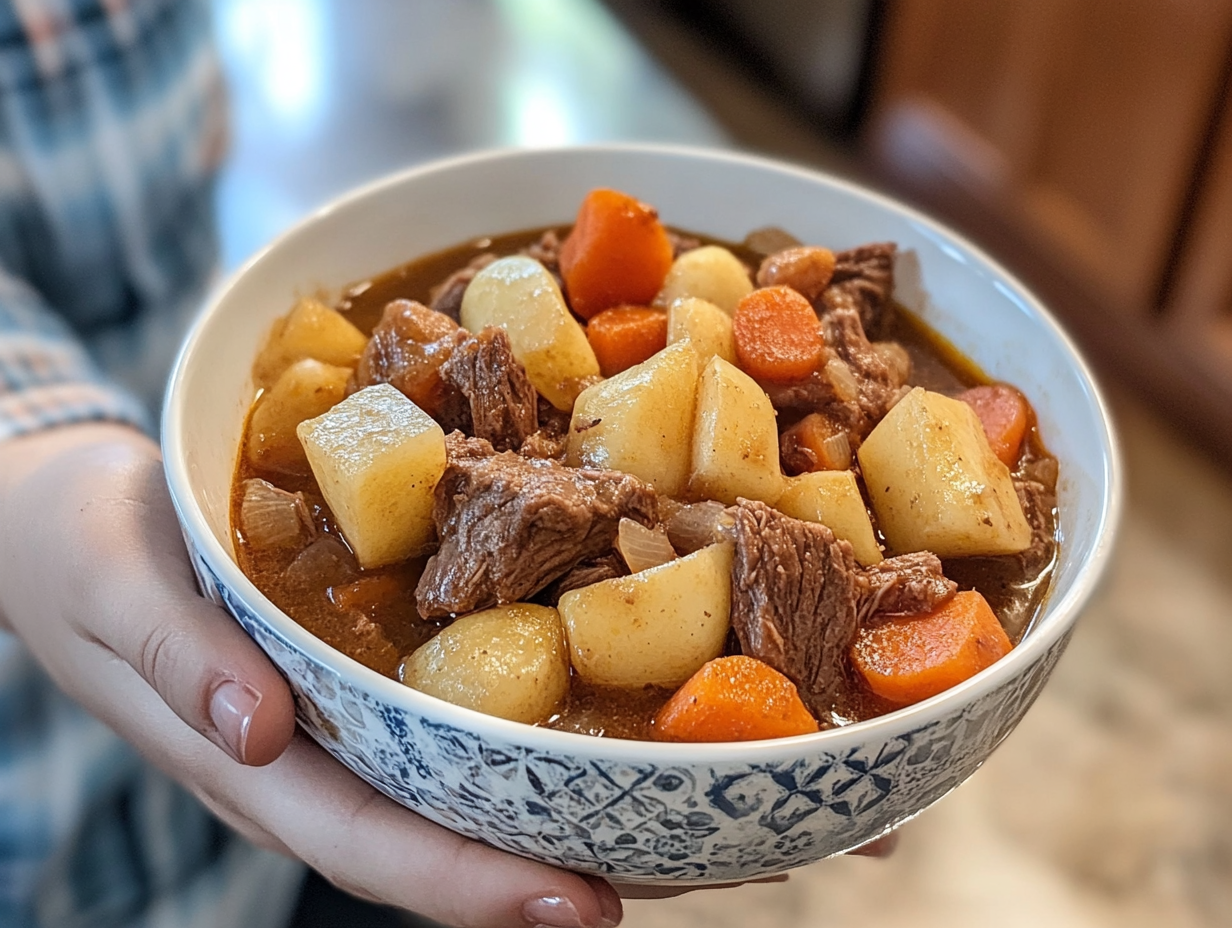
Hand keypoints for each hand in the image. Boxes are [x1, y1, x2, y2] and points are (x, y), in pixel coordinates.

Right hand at [0, 423, 621, 927]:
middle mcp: (293, 761)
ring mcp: (318, 729)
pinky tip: (565, 739)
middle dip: (529, 873)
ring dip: (530, 822)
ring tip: (644, 831)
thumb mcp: (112, 583)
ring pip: (432, 794)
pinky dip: (495, 744)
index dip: (469, 882)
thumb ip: (180, 659)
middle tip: (652, 882)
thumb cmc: (79, 543)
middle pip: (421, 840)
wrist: (60, 514)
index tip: (573, 904)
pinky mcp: (335, 684)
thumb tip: (256, 732)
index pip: (364, 842)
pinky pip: (422, 727)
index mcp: (238, 756)